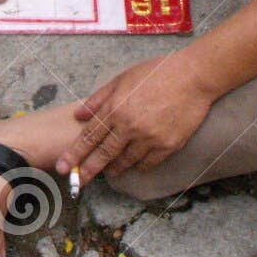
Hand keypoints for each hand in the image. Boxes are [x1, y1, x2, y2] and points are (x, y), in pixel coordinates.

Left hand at [56, 54, 218, 180]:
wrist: (193, 77)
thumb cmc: (156, 73)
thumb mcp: (122, 79)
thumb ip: (98, 99)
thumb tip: (78, 115)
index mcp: (116, 108)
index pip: (89, 137)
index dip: (74, 154)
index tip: (63, 167)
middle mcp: (130, 126)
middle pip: (103, 154)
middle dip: (87, 171)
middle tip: (76, 184)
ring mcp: (150, 138)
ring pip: (126, 161)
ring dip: (114, 168)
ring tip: (108, 172)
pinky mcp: (168, 145)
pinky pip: (148, 162)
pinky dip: (138, 165)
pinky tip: (134, 165)